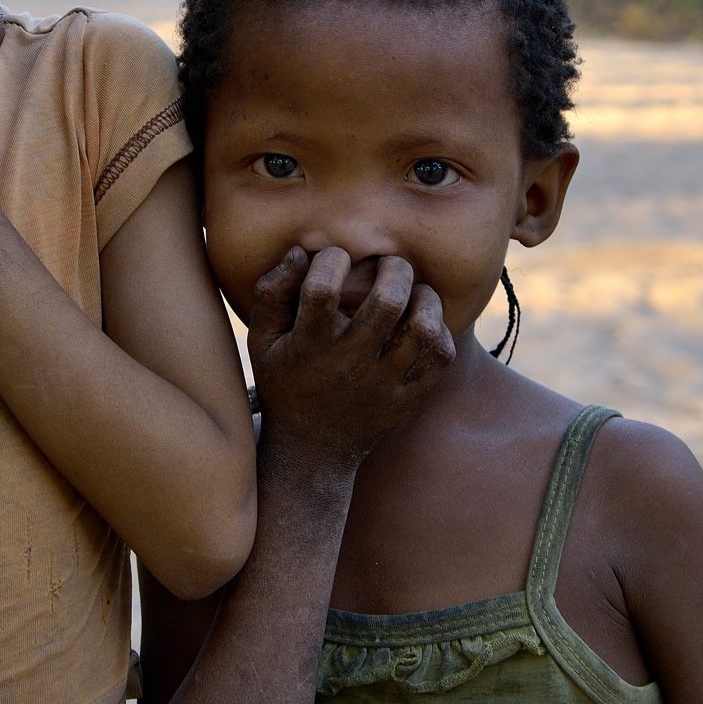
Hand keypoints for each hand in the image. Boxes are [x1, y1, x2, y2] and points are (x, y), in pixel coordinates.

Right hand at [246, 247, 454, 470]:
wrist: (311, 451)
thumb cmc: (284, 382)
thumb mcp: (262, 341)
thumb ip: (271, 292)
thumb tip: (301, 252)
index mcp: (309, 345)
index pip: (323, 290)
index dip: (331, 260)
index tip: (334, 260)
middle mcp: (349, 363)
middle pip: (387, 301)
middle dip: (394, 269)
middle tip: (389, 266)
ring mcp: (383, 383)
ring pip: (422, 328)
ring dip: (425, 297)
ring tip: (414, 291)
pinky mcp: (408, 398)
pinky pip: (440, 357)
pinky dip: (439, 331)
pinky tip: (422, 322)